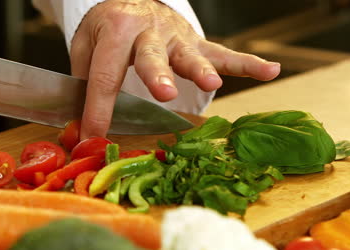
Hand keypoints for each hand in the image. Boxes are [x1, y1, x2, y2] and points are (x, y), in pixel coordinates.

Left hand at [71, 0, 280, 138]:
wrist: (131, 2)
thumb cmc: (107, 30)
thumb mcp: (86, 46)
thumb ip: (84, 81)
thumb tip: (79, 124)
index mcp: (116, 29)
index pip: (105, 75)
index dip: (98, 109)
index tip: (92, 136)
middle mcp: (148, 30)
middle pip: (151, 56)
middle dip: (158, 76)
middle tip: (164, 94)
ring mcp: (176, 37)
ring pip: (190, 54)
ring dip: (201, 70)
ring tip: (213, 84)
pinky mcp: (196, 43)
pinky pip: (223, 53)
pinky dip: (247, 63)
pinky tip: (271, 70)